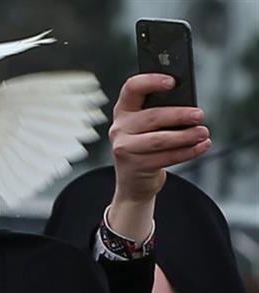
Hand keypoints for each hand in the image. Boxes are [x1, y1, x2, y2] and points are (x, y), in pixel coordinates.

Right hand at [108, 74, 210, 237]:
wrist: (134, 180)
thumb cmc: (147, 144)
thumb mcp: (149, 125)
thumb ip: (162, 112)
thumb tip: (189, 107)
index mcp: (123, 110)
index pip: (132, 88)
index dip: (151, 82)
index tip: (173, 82)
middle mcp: (119, 128)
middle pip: (152, 117)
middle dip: (179, 115)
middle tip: (200, 115)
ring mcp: (124, 148)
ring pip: (159, 140)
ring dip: (186, 136)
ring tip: (203, 133)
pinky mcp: (134, 166)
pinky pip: (165, 157)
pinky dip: (187, 152)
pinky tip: (201, 146)